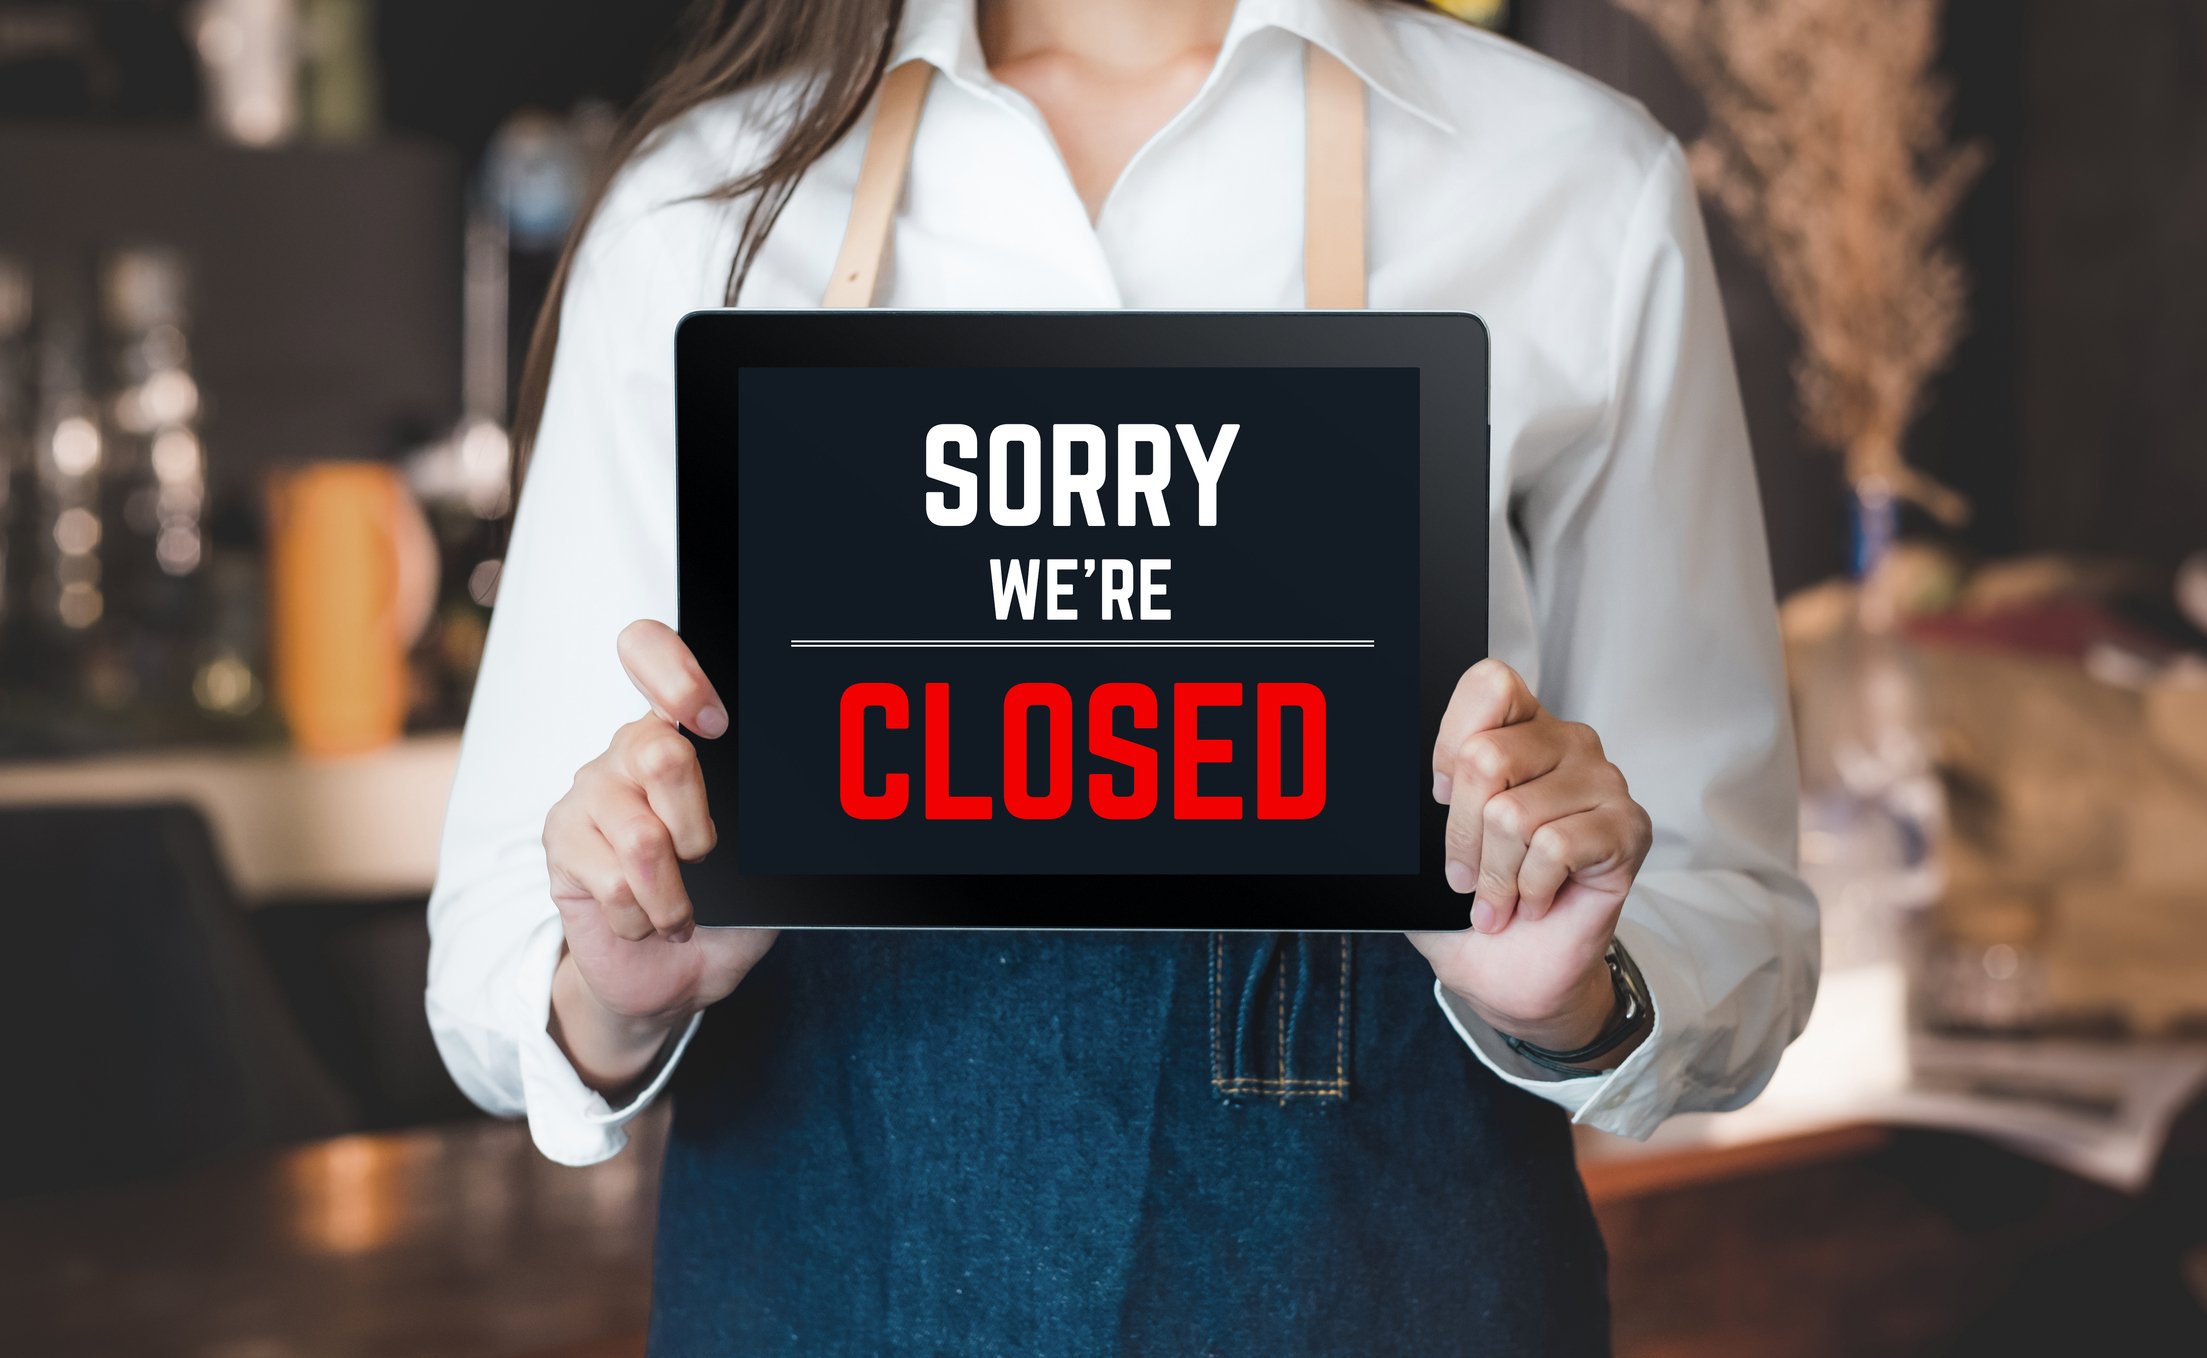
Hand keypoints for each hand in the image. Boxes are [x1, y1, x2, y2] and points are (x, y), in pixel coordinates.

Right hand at [541, 619, 775, 1091]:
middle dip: (697, 828)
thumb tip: (811, 787)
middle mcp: (629, 749)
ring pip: (641, 835)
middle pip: (660, 754)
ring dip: (675, 893)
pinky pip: (612, 880)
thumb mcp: (763, 859)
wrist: (671, 974)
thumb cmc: (725, 906)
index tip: (712, 723)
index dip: (675, 675)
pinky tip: (643, 919)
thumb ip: (768, 819)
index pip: (650, 652)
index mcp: (681, 732)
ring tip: (680, 909)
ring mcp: (590, 791)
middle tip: (705, 858)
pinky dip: (644, 916)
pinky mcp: (561, 839)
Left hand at [1405, 659, 1653, 1058]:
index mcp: (1517, 728)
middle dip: (1460, 836)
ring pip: (1515, 814)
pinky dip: (1531, 888)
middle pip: (1485, 758)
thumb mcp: (1421, 850)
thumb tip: (1351, 795)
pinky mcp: (1628, 827)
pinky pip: (1556, 846)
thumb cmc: (1470, 906)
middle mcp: (1565, 742)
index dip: (1450, 742)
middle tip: (1466, 877)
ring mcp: (1602, 780)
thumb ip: (1410, 808)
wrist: (1516, 974)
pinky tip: (1536, 901)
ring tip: (1504, 897)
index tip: (1438, 797)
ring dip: (1496, 876)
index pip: (1489, 683)